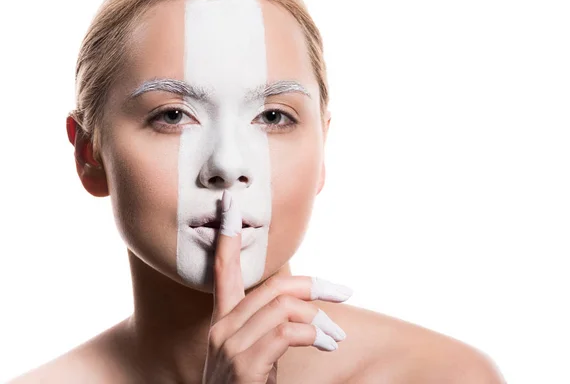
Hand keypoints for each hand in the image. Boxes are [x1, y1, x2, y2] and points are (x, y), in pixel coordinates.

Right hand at [202, 190, 352, 383]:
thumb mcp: (254, 351)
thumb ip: (269, 324)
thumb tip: (305, 308)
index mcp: (223, 320)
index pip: (222, 270)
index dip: (228, 237)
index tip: (230, 206)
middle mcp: (222, 327)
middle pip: (273, 286)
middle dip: (313, 285)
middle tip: (344, 292)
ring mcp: (230, 346)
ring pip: (282, 307)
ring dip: (318, 318)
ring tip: (335, 336)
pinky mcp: (244, 366)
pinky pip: (287, 332)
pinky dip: (312, 334)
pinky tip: (324, 344)